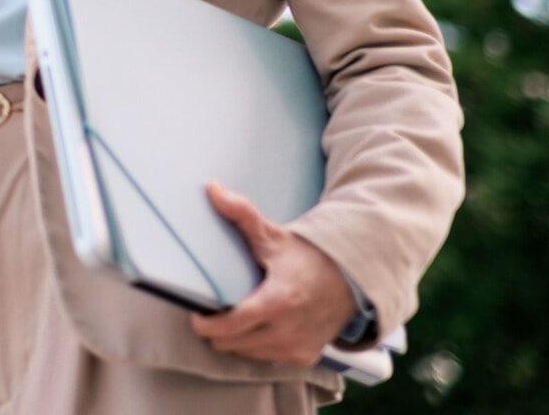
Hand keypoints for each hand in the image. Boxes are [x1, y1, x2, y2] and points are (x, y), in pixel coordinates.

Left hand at [188, 182, 356, 366]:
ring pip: (245, 354)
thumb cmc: (308, 257)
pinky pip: (266, 359)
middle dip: (216, 330)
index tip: (196, 314)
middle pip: (230, 344)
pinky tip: (259, 327)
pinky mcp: (304, 357)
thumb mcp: (274, 236)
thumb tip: (213, 189)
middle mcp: (287, 331)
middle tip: (214, 312)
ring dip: (236, 340)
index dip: (205, 324)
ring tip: (236, 317)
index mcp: (277, 301)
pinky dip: (257, 347)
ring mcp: (297, 347)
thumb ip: (241, 213)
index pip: (228, 327)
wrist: (352, 280)